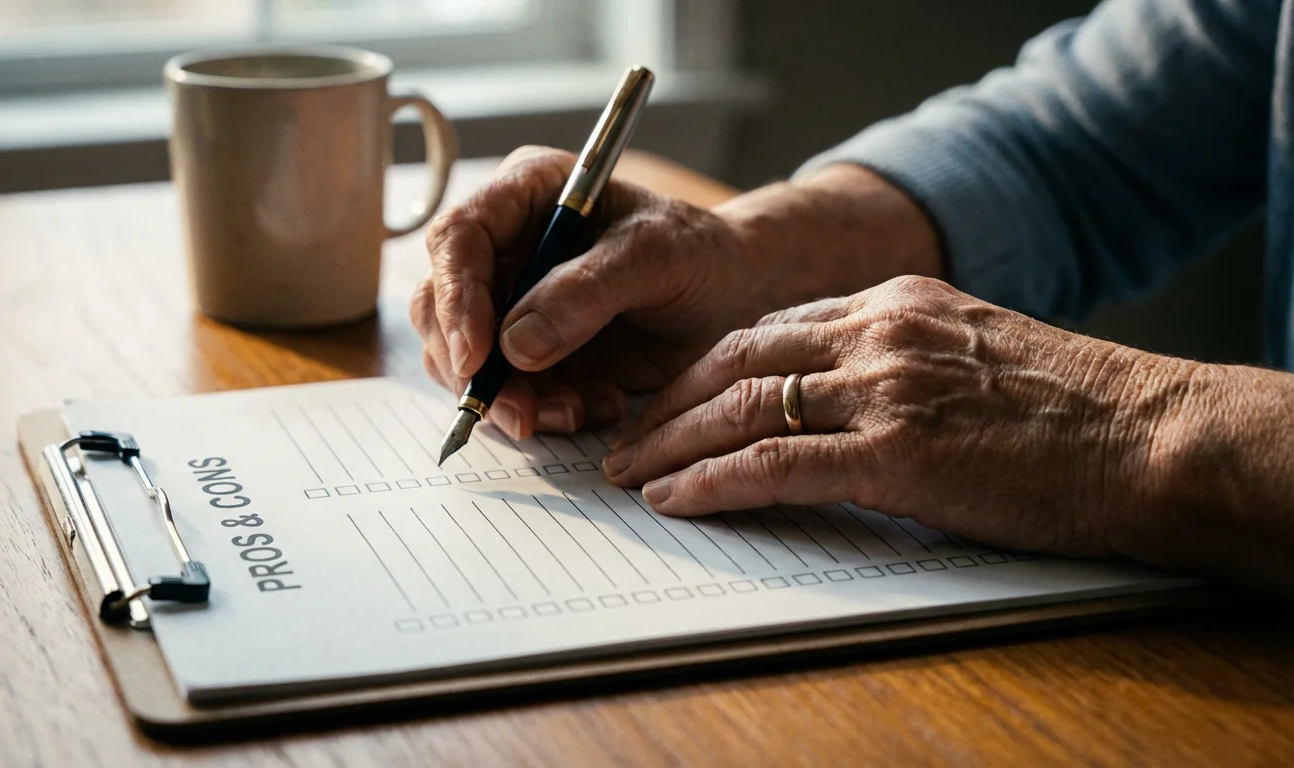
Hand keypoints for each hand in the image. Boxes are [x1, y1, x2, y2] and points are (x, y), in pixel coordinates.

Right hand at [413, 147, 774, 437]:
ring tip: (576, 411)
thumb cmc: (699, 253)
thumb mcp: (656, 256)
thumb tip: (516, 345)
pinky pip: (505, 391)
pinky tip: (594, 407)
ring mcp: (512, 303)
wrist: (735, 296)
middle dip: (472, 366)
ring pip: (464, 358)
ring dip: (509, 399)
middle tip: (519, 412)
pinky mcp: (529, 354)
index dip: (456, 297)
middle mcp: (505, 247)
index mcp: (526, 194)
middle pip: (441, 305)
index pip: (458, 238)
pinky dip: (540, 412)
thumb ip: (586, 291)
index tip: (477, 356)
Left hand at [603, 276, 1197, 556]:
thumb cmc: (1070, 409)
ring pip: (742, 407)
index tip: (667, 400)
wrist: (1148, 434)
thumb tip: (831, 402)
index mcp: (894, 304)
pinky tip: (678, 498)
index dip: (703, 369)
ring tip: (630, 474)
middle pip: (735, 358)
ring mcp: (885, 389)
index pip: (767, 328)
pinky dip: (715, 482)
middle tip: (622, 438)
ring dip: (672, 443)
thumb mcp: (971, 353)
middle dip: (666, 403)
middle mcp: (878, 333)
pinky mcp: (897, 452)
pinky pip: (776, 464)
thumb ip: (896, 362)